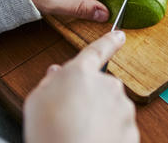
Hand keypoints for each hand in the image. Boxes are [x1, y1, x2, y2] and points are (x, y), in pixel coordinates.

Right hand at [23, 31, 138, 142]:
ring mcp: (122, 108)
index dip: (109, 41)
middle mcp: (107, 85)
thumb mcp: (36, 101)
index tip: (119, 35)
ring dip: (100, 117)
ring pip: (112, 108)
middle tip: (72, 115)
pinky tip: (92, 141)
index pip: (97, 50)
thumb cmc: (49, 133)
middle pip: (101, 86)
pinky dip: (109, 134)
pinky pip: (119, 128)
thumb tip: (57, 73)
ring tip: (80, 132)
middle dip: (91, 97)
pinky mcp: (131, 129)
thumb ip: (50, 82)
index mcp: (82, 73)